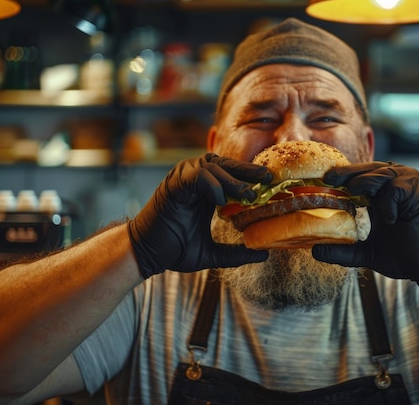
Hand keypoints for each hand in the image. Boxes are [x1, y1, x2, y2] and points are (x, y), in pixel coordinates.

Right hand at [128, 153, 272, 278]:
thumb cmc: (175, 250)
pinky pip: (198, 176)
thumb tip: (264, 254)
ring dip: (234, 180)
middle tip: (269, 179)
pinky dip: (212, 185)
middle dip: (249, 171)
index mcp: (205, 190)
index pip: (232, 174)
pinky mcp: (174, 184)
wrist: (146, 254)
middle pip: (227, 165)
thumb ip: (236, 253)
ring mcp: (183, 178)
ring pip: (214, 167)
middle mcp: (195, 179)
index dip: (251, 177)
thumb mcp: (213, 254)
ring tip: (250, 195)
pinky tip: (221, 201)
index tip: (271, 184)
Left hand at [312, 162, 418, 286]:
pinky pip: (396, 188)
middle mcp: (393, 180)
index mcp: (380, 189)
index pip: (356, 175)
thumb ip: (341, 250)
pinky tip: (389, 219)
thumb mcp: (365, 251)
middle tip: (329, 179)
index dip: (339, 176)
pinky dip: (388, 203)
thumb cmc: (402, 254)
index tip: (321, 181)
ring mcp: (407, 182)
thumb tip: (314, 251)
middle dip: (345, 173)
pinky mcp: (417, 189)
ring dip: (363, 183)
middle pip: (365, 169)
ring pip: (379, 173)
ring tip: (356, 196)